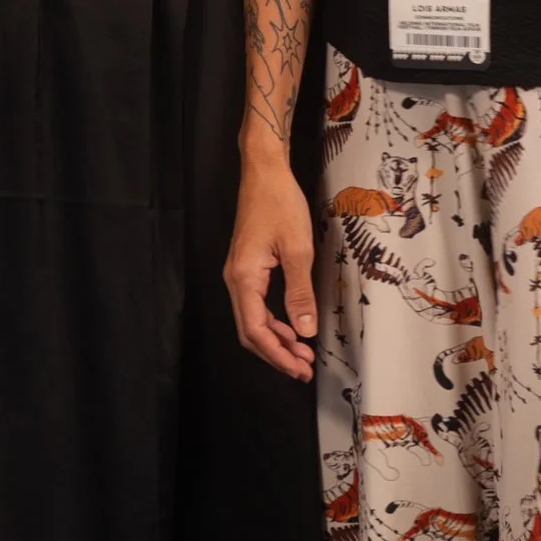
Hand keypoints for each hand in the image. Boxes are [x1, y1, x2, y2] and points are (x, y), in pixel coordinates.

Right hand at [224, 141, 317, 381]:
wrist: (264, 172)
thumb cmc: (280, 204)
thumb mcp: (298, 250)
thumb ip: (299, 293)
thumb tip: (305, 331)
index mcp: (244, 278)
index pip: (255, 331)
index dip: (278, 355)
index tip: (300, 368)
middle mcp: (235, 280)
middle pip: (250, 332)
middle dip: (276, 354)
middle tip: (304, 368)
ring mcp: (238, 274)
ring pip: (252, 320)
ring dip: (276, 340)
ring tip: (301, 353)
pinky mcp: (246, 267)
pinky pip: (255, 304)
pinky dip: (273, 321)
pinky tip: (291, 326)